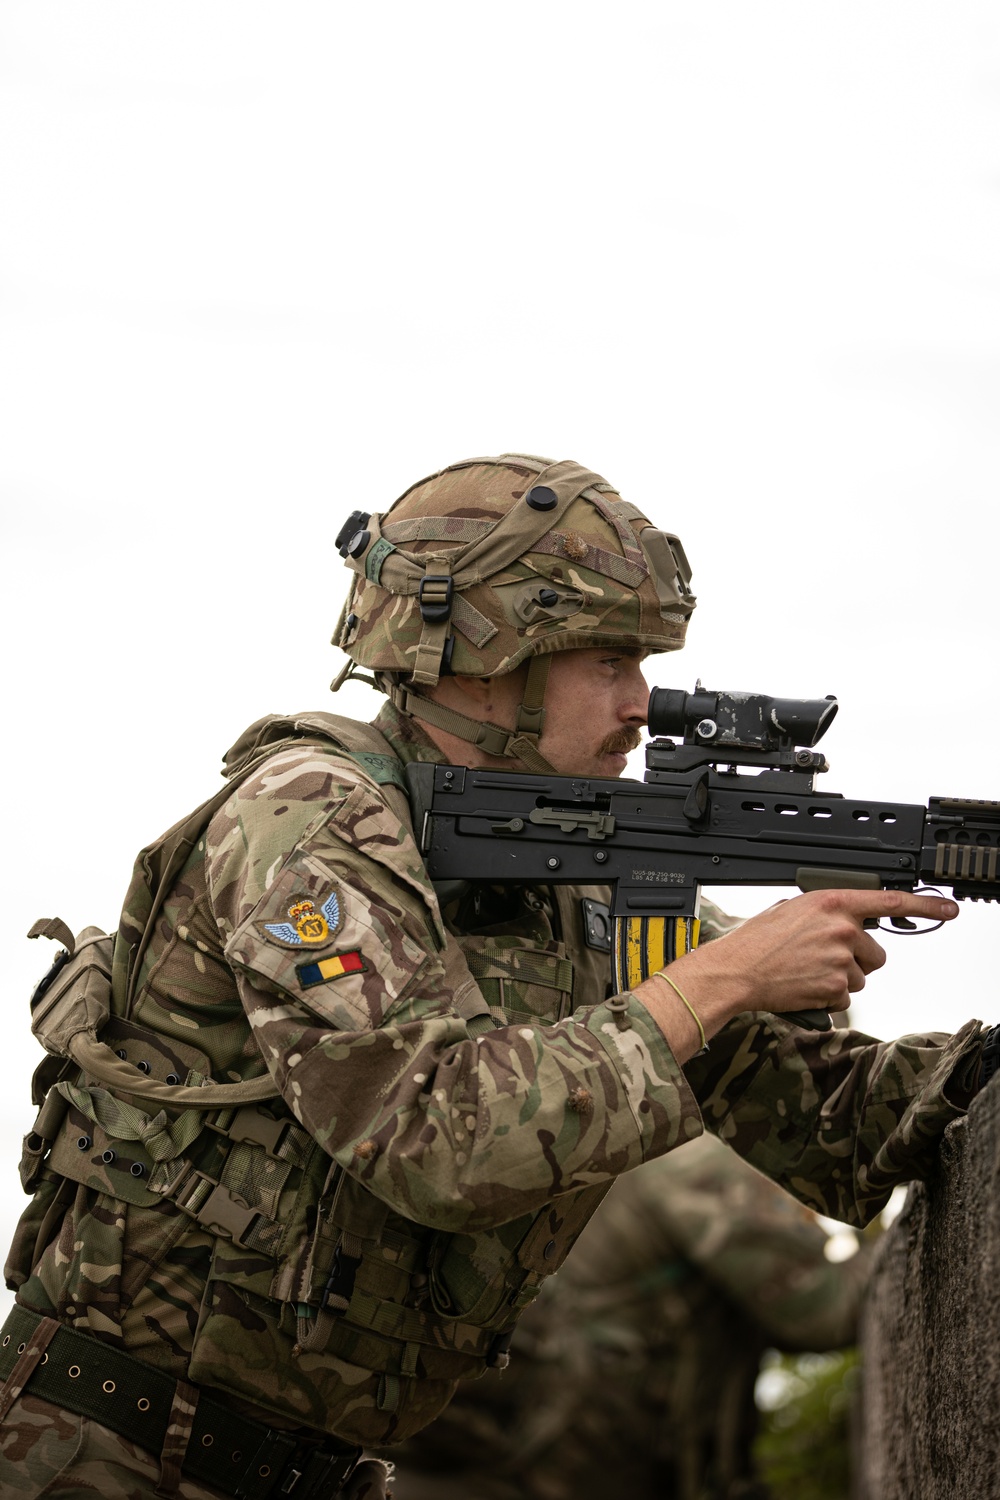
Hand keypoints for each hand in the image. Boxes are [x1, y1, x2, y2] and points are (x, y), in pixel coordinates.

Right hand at [657, 889, 958, 1043]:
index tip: (948, 908)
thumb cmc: (756, 941)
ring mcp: (841, 959)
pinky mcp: (836, 987)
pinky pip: (847, 996)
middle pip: (875, 953)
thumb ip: (826, 911)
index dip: (925, 904)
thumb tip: (846, 919)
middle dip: (856, 959)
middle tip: (823, 958)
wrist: (737, 971)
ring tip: (807, 972)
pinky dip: (830, 996)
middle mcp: (842, 929)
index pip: (888, 901)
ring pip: (861, 976)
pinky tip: (805, 985)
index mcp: (831, 903)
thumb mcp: (792, 910)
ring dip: (840, 979)